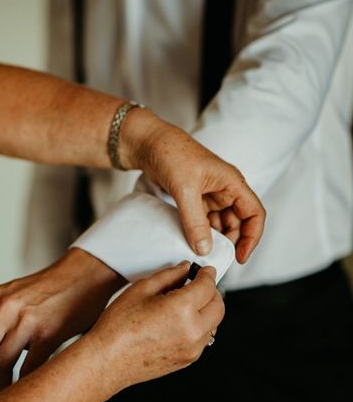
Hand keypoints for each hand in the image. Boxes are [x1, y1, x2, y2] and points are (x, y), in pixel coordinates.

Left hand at [0, 248, 124, 397]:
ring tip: (8, 394)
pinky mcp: (48, 332)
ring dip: (0, 388)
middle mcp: (3, 307)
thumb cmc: (50, 290)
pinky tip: (27, 387)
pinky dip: (24, 384)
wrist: (84, 275)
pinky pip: (27, 369)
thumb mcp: (12, 295)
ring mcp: (25, 319)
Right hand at [85, 262, 223, 392]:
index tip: (205, 270)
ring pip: (213, 323)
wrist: (108, 361)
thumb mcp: (140, 290)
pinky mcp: (188, 360)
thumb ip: (168, 276)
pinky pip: (203, 338)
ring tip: (187, 303)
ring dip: (206, 310)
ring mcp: (193, 348)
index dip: (207, 274)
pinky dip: (199, 326)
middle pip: (218, 306)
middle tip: (199, 283)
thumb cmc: (117, 326)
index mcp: (181, 309)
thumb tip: (185, 269)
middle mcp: (193, 330)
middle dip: (212, 292)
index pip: (207, 286)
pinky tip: (179, 321)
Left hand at [121, 113, 264, 262]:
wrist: (147, 143)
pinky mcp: (194, 198)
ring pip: (219, 223)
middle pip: (237, 222)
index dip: (252, 237)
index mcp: (232, 183)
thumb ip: (195, 221)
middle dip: (229, 241)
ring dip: (213, 239)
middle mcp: (224, 190)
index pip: (254, 214)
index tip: (240, 257)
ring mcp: (209, 195)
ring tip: (201, 254)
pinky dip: (200, 232)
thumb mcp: (185, 190)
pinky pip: (203, 220)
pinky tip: (192, 243)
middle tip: (214, 259)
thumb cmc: (171, 154)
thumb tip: (204, 250)